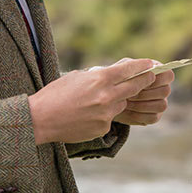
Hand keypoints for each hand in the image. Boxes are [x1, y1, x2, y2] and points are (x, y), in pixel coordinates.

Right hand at [27, 59, 155, 143]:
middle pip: (134, 87)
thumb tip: (113, 75)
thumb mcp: (77, 77)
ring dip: (117, 100)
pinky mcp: (102, 128)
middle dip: (144, 81)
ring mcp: (106, 114)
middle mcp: (106, 97)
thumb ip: (98, 76)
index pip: (129, 70)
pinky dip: (103, 115)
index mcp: (99, 79)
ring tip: (97, 100)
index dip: (142, 66)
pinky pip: (110, 119)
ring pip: (121, 104)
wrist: (40, 119)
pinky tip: (87, 115)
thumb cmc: (55, 94)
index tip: (151, 64)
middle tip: (151, 77)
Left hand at [114, 60, 174, 125]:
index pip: (168, 75)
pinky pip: (153, 117)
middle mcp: (163, 88)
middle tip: (129, 93)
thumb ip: (136, 66)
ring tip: (126, 102)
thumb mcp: (123, 70)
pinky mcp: (154, 116)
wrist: (111, 97)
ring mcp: (160, 103)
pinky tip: (128, 110)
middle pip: (165, 91)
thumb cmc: (119, 80)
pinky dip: (139, 115)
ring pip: (161, 105)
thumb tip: (148, 66)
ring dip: (141, 104)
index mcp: (159, 73)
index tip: (143, 81)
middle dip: (146, 93)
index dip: (158, 79)